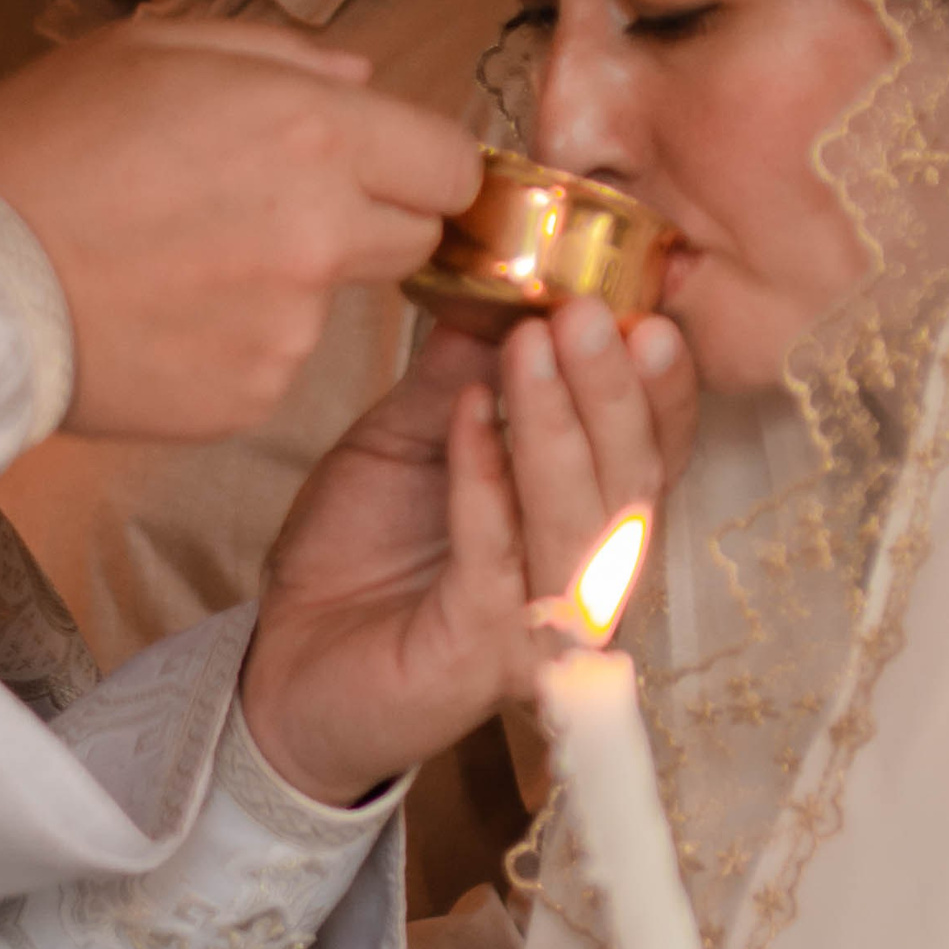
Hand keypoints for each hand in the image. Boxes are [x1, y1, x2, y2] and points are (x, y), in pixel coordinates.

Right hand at [0, 15, 481, 438]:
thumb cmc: (40, 147)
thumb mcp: (150, 52)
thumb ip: (279, 56)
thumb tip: (360, 76)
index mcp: (313, 132)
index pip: (450, 164)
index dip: (424, 165)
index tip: (393, 170)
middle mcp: (322, 233)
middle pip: (415, 237)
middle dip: (370, 220)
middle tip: (274, 210)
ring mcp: (291, 326)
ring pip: (335, 303)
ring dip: (288, 283)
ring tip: (179, 260)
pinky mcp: (252, 395)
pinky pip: (273, 363)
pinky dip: (234, 343)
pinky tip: (159, 315)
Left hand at [240, 295, 699, 804]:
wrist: (286, 661)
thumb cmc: (363, 554)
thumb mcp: (411, 438)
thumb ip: (462, 375)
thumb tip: (504, 287)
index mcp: (591, 526)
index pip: (655, 451)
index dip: (662, 384)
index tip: (646, 304)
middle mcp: (589, 583)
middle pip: (636, 482)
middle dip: (615, 390)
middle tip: (587, 311)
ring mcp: (543, 629)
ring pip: (582, 523)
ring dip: (559, 425)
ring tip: (532, 343)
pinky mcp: (482, 656)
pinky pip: (496, 558)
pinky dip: (485, 480)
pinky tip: (469, 414)